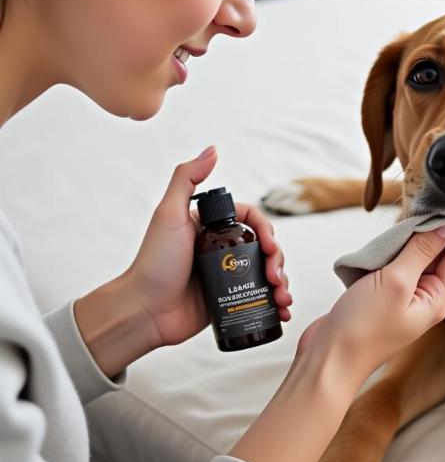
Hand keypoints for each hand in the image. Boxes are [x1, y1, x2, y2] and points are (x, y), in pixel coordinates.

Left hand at [120, 145, 292, 350]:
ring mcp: (226, 276)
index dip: (266, 230)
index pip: (251, 219)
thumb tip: (213, 150)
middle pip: (264, 247)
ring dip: (283, 284)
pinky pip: (260, 298)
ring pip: (267, 273)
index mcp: (210, 227)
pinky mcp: (229, 300)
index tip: (269, 246)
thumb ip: (186, 178)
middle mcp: (221, 250)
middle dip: (278, 261)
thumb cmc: (154, 263)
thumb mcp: (169, 215)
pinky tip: (283, 310)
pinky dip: (276, 304)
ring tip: (282, 298)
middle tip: (275, 277)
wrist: (144, 311)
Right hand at [295, 221, 444, 385]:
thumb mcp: (397, 282)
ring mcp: (401, 297)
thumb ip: (423, 251)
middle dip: (433, 230)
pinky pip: (392, 266)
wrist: (328, 359)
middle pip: (438, 254)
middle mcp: (424, 297)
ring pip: (413, 258)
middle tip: (424, 203)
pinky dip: (389, 251)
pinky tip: (382, 240)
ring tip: (402, 217)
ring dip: (408, 239)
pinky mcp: (380, 296)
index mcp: (437, 298)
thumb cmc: (363, 328)